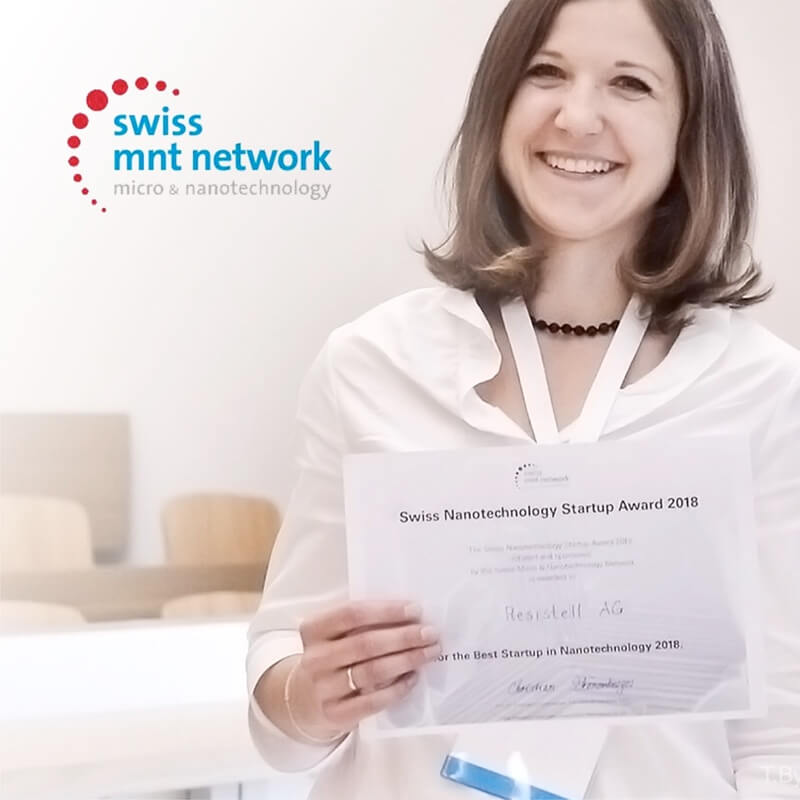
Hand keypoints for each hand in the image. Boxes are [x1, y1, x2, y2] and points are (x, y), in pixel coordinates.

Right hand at [289, 600, 440, 737]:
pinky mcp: (335, 714)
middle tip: (430, 633)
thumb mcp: (335, 633)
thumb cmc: (332, 655)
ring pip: (371, 672)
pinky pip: (373, 702)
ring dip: (406, 660)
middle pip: (365, 643)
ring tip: (429, 652)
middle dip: (403, 637)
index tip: (415, 610)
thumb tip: (409, 616)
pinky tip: (413, 678)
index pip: (352, 614)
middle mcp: (315, 658)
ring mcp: (323, 688)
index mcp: (313, 629)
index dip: (386, 611)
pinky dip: (397, 689)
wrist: (306, 698)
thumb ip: (362, 622)